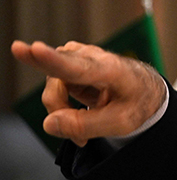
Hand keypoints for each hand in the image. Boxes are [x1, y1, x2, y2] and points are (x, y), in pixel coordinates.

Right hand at [11, 40, 165, 146]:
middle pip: (58, 76)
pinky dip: (63, 110)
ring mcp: (78, 60)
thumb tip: (48, 123)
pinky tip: (79, 120)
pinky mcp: (69, 67)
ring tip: (86, 131)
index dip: (54, 60)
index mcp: (112, 70)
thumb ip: (85, 125)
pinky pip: (55, 93)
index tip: (35, 49)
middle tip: (27, 62)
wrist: (146, 91)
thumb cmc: (137, 103)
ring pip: (53, 92)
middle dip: (50, 88)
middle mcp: (92, 59)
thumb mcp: (121, 123)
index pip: (78, 67)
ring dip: (64, 114)